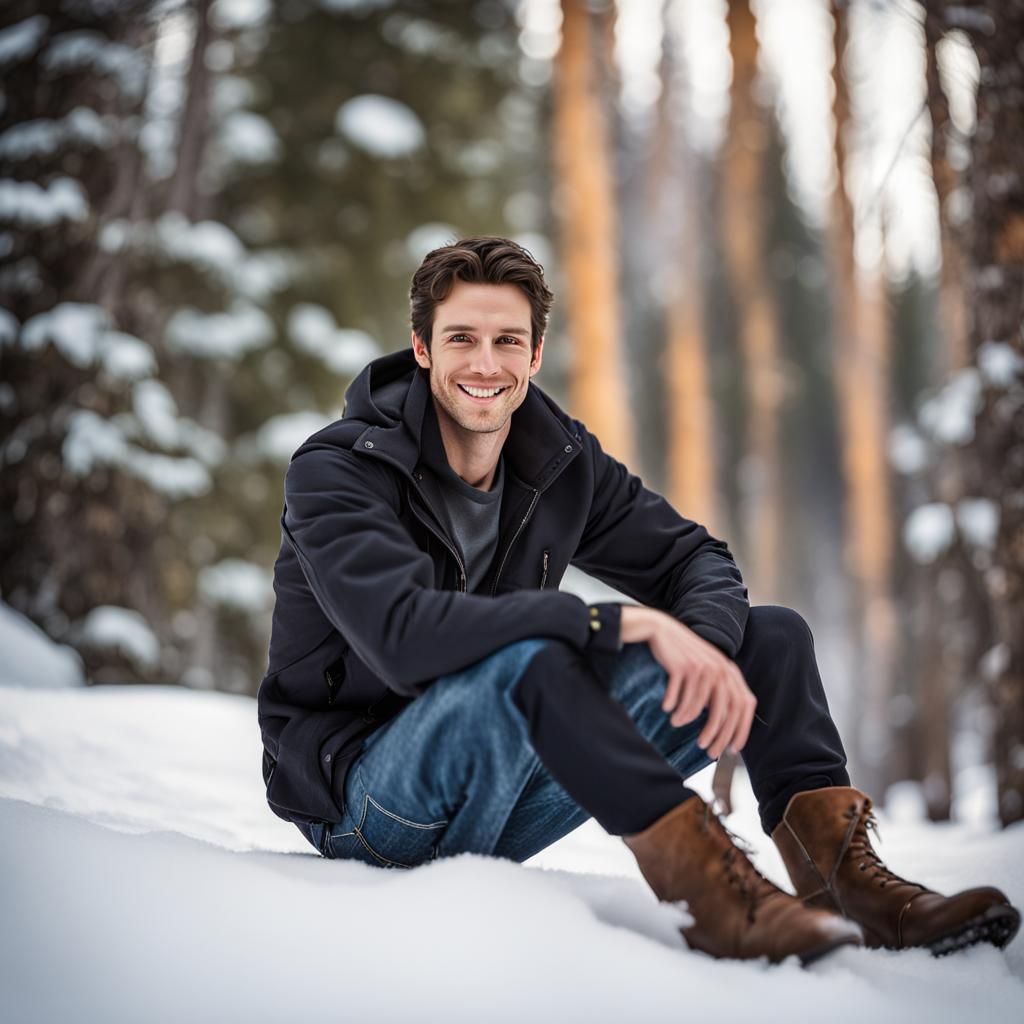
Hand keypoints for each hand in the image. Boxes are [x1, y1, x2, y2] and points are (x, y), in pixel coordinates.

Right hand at [619, 605, 756, 759]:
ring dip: (689, 721)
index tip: (732, 749)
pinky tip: (667, 710)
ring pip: (700, 706)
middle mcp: (720, 668)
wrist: (661, 630)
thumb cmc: (684, 655)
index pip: (744, 704)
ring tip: (677, 725)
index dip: (741, 729)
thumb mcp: (706, 669)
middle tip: (707, 751)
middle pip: (725, 710)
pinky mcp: (683, 666)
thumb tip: (723, 726)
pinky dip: (674, 707)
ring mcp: (702, 667)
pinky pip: (680, 696)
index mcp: (729, 671)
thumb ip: (717, 690)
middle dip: (717, 734)